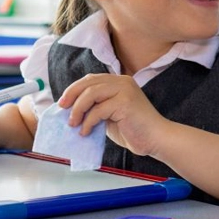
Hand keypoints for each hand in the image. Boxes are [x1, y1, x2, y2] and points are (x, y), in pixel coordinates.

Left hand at [58, 74, 173, 157]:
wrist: (156, 139)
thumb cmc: (134, 130)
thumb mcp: (111, 115)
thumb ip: (97, 108)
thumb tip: (72, 111)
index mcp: (119, 82)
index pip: (91, 79)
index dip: (74, 89)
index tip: (63, 102)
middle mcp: (122, 82)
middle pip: (88, 83)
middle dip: (71, 95)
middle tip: (62, 109)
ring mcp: (124, 90)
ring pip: (91, 94)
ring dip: (78, 110)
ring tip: (73, 123)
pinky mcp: (125, 102)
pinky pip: (98, 110)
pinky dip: (88, 122)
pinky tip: (85, 132)